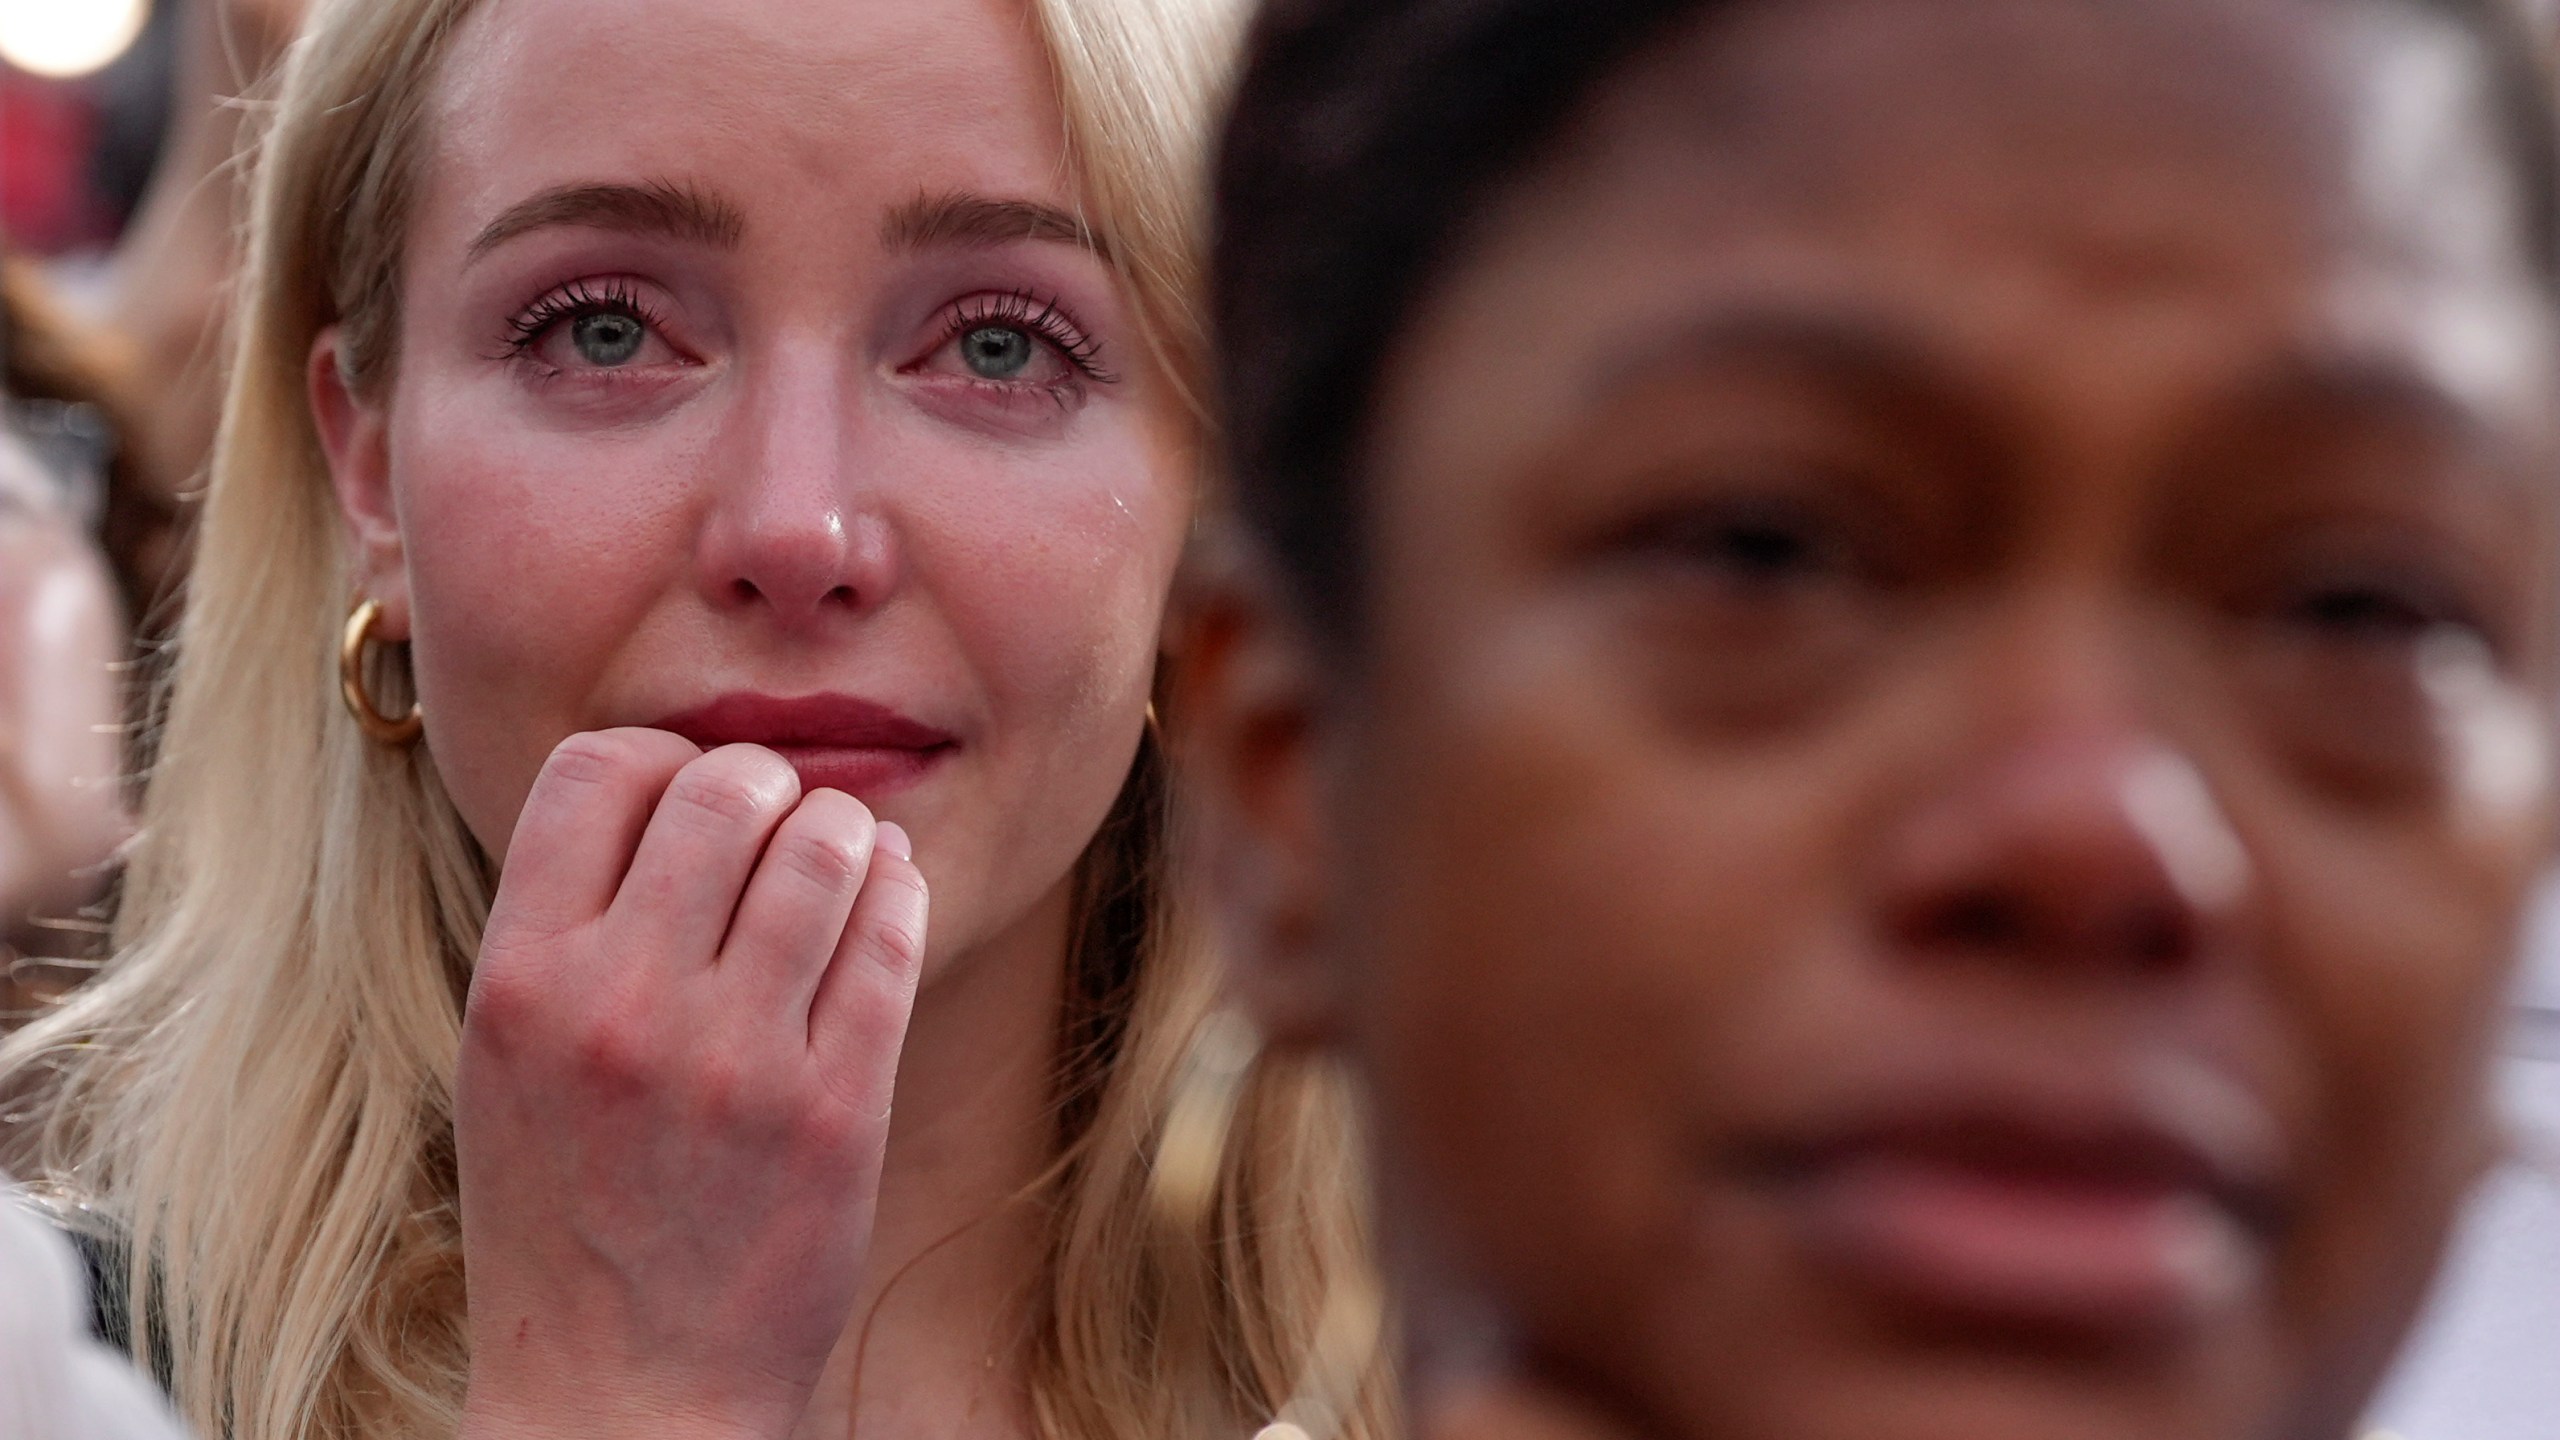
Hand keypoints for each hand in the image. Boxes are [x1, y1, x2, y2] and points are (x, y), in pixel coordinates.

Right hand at [454, 730, 927, 1439]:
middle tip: (780, 829)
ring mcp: (733, 1057)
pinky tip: (885, 901)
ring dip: (847, 835)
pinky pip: (890, 939)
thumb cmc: (566, 1218)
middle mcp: (620, 1004)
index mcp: (520, 979)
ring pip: (826, 846)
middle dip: (769, 789)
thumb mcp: (509, 1059)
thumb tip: (676, 784)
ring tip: (843, 862)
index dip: (662, 762)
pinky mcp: (833, 1108)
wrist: (621, 1396)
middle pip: (726, 787)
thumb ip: (571, 926)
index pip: (601, 769)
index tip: (690, 801)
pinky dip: (898, 894)